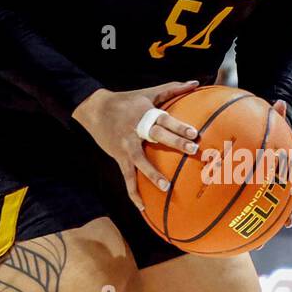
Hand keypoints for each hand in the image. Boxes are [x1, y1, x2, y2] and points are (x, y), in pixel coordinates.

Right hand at [72, 81, 201, 213]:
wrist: (95, 109)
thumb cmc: (126, 100)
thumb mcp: (148, 93)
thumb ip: (172, 89)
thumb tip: (196, 82)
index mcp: (145, 113)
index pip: (165, 119)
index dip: (179, 125)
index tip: (195, 132)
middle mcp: (136, 128)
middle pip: (157, 135)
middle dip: (175, 142)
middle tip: (192, 150)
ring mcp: (126, 144)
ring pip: (139, 160)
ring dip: (152, 174)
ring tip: (166, 187)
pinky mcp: (119, 157)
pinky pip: (127, 177)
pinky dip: (133, 193)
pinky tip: (142, 208)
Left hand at [260, 99, 291, 228]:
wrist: (261, 154)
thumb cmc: (266, 141)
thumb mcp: (269, 129)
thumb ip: (275, 118)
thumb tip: (280, 101)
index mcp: (290, 170)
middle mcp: (286, 187)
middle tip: (288, 219)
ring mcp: (276, 198)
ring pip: (281, 215)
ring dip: (277, 226)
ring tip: (266, 240)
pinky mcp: (263, 207)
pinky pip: (262, 222)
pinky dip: (257, 233)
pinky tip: (249, 245)